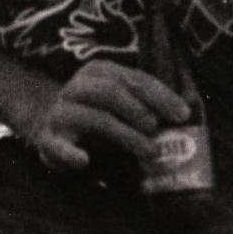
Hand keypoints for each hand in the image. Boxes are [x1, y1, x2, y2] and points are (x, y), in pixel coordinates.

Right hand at [18, 59, 194, 175]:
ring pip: (94, 118)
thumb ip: (144, 103)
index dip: (161, 95)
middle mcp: (77, 87)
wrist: (46, 122)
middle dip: (139, 110)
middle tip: (158, 129)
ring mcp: (60, 112)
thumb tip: (186, 116)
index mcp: (98, 72)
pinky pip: (58, 146)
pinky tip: (85, 161)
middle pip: (111, 92)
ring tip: (148, 151)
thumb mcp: (118, 101)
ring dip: (125, 135)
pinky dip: (71, 154)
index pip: (134, 78)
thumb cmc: (95, 112)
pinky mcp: (46, 138)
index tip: (183, 114)